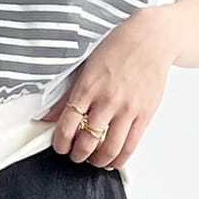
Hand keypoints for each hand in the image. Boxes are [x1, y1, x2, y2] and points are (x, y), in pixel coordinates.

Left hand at [35, 7, 179, 169]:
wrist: (152, 38)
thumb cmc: (118, 48)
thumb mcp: (85, 67)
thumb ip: (66, 96)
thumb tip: (47, 118)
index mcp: (88, 87)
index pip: (67, 126)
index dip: (60, 143)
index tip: (60, 146)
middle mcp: (107, 100)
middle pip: (87, 142)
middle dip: (77, 155)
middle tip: (76, 154)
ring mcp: (128, 109)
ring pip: (109, 150)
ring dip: (97, 161)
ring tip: (93, 159)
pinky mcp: (145, 114)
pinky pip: (130, 147)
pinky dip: (118, 160)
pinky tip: (112, 160)